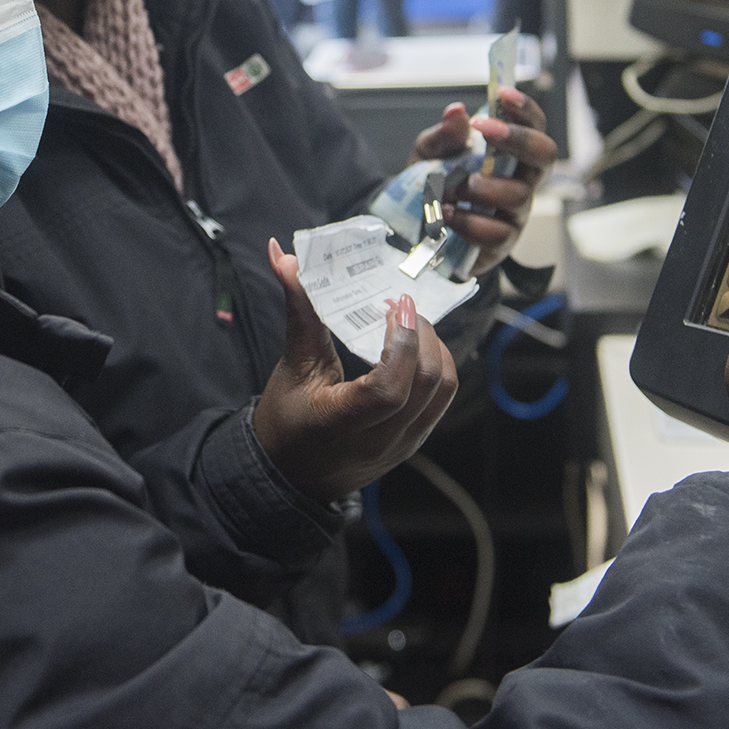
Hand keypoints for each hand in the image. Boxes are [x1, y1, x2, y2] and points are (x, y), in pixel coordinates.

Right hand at [253, 238, 458, 502]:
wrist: (292, 474)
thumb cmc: (285, 418)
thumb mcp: (291, 365)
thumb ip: (298, 309)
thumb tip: (284, 255)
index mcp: (340, 424)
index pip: (389, 390)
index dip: (402, 345)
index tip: (395, 307)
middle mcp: (378, 440)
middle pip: (427, 384)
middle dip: (422, 334)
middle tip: (401, 306)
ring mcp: (402, 444)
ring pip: (443, 390)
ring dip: (435, 348)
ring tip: (409, 324)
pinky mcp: (414, 441)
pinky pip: (442, 400)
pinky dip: (436, 366)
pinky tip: (414, 349)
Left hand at [405, 89, 556, 275]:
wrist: (414, 227)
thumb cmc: (436, 184)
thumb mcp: (430, 154)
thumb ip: (444, 135)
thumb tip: (457, 111)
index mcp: (509, 154)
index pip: (534, 127)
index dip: (525, 109)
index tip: (503, 94)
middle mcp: (520, 180)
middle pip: (546, 156)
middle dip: (519, 138)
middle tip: (486, 130)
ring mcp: (514, 213)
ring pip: (518, 195)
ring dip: (480, 186)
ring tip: (448, 186)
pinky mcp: (501, 243)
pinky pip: (498, 232)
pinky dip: (469, 221)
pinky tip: (447, 213)